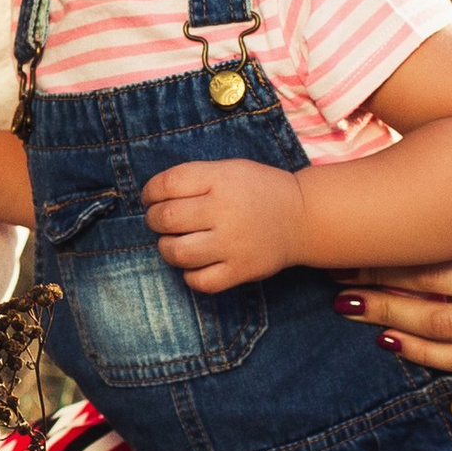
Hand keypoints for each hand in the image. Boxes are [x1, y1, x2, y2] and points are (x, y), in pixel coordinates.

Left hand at [141, 158, 305, 293]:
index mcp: (222, 179)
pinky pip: (199, 281)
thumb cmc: (257, 191)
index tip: (150, 198)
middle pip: (167, 218)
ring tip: (174, 242)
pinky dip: (189, 274)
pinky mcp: (241, 270)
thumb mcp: (229, 169)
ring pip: (177, 252)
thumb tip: (152, 197)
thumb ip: (193, 178)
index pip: (168, 184)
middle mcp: (226, 211)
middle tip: (160, 220)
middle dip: (154, 219)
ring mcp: (233, 244)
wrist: (301, 217)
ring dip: (166, 247)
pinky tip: (195, 263)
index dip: (150, 192)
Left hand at [334, 175, 451, 378]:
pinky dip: (423, 353)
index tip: (348, 233)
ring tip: (346, 306)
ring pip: (444, 325)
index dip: (390, 239)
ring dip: (389, 318)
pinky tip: (388, 341)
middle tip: (331, 273)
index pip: (442, 238)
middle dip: (376, 280)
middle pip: (433, 283)